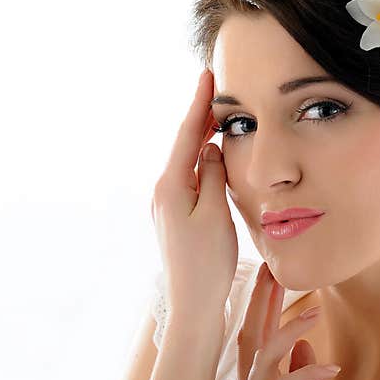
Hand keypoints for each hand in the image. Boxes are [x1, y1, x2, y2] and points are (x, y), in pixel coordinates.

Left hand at [151, 68, 237, 326]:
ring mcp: (166, 205)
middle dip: (200, 117)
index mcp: (170, 186)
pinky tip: (212, 157)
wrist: (192, 304)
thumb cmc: (207, 263)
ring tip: (217, 115)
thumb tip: (208, 149)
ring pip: (186, 162)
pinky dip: (200, 162)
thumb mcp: (215, 214)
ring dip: (201, 139)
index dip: (199, 104)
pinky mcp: (174, 217)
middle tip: (216, 88)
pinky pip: (188, 179)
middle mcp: (162, 192)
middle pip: (183, 145)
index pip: (187, 135)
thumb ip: (211, 175)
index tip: (207, 75)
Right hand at [234, 262, 340, 379]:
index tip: (272, 273)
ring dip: (288, 330)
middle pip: (250, 337)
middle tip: (274, 267)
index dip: (262, 304)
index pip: (256, 337)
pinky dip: (306, 375)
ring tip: (315, 309)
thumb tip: (303, 344)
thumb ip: (302, 378)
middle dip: (261, 301)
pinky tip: (332, 367)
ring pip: (262, 359)